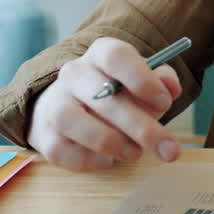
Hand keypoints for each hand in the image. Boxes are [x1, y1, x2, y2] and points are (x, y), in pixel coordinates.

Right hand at [28, 37, 183, 171]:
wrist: (71, 107)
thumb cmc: (116, 95)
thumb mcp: (143, 82)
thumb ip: (161, 82)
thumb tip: (170, 88)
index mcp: (101, 54)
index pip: (116, 56)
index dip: (142, 79)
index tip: (165, 102)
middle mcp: (74, 74)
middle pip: (103, 96)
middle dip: (142, 127)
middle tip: (169, 149)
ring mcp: (55, 103)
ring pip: (75, 122)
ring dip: (113, 142)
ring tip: (135, 153)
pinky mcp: (44, 135)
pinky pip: (63, 151)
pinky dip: (89, 160)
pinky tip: (109, 159)